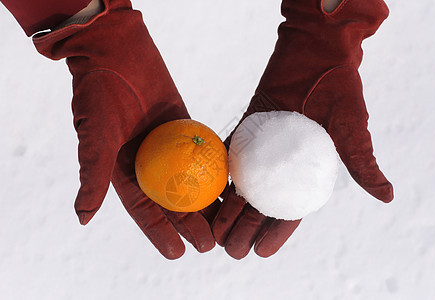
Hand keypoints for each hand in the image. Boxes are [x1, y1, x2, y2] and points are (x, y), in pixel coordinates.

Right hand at [33, 0, 215, 258]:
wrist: (117, 52)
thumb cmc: (100, 93)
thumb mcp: (94, 135)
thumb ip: (92, 174)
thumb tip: (82, 218)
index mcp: (124, 171)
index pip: (144, 210)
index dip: (160, 233)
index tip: (177, 254)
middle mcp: (149, 163)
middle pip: (173, 200)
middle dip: (190, 225)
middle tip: (210, 245)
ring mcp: (169, 146)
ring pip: (191, 179)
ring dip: (207, 201)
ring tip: (226, 223)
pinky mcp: (185, 127)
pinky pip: (203, 151)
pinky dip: (216, 167)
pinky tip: (233, 184)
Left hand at [212, 0, 392, 258]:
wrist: (315, 55)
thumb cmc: (338, 92)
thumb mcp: (352, 130)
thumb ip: (361, 162)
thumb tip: (388, 197)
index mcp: (305, 171)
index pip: (289, 210)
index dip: (275, 233)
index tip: (261, 253)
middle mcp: (280, 164)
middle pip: (260, 204)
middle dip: (245, 229)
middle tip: (232, 251)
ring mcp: (261, 148)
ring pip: (241, 186)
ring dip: (227, 211)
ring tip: (214, 234)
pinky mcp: (245, 130)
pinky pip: (229, 156)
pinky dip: (218, 176)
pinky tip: (205, 196)